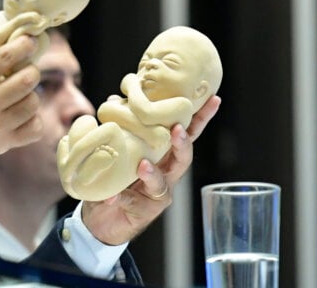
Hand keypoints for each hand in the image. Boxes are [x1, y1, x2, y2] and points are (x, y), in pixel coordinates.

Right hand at [0, 32, 42, 176]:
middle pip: (28, 79)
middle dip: (31, 69)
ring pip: (33, 103)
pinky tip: (21, 114)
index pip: (6, 57)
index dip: (24, 45)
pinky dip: (32, 120)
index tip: (30, 40)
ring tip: (21, 92)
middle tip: (25, 69)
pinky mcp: (2, 143)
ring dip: (31, 94)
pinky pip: (34, 129)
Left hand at [81, 95, 220, 244]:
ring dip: (153, 173)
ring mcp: (156, 194)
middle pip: (183, 159)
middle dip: (183, 144)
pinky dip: (120, 197)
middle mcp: (167, 174)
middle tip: (177, 130)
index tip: (213, 100)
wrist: (104, 217)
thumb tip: (116, 99)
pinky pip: (130, 202)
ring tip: (143, 165)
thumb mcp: (121, 147)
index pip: (187, 134)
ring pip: (161, 184)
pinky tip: (112, 196)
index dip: (201, 118)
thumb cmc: (117, 176)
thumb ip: (123, 126)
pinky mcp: (140, 211)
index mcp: (165, 154)